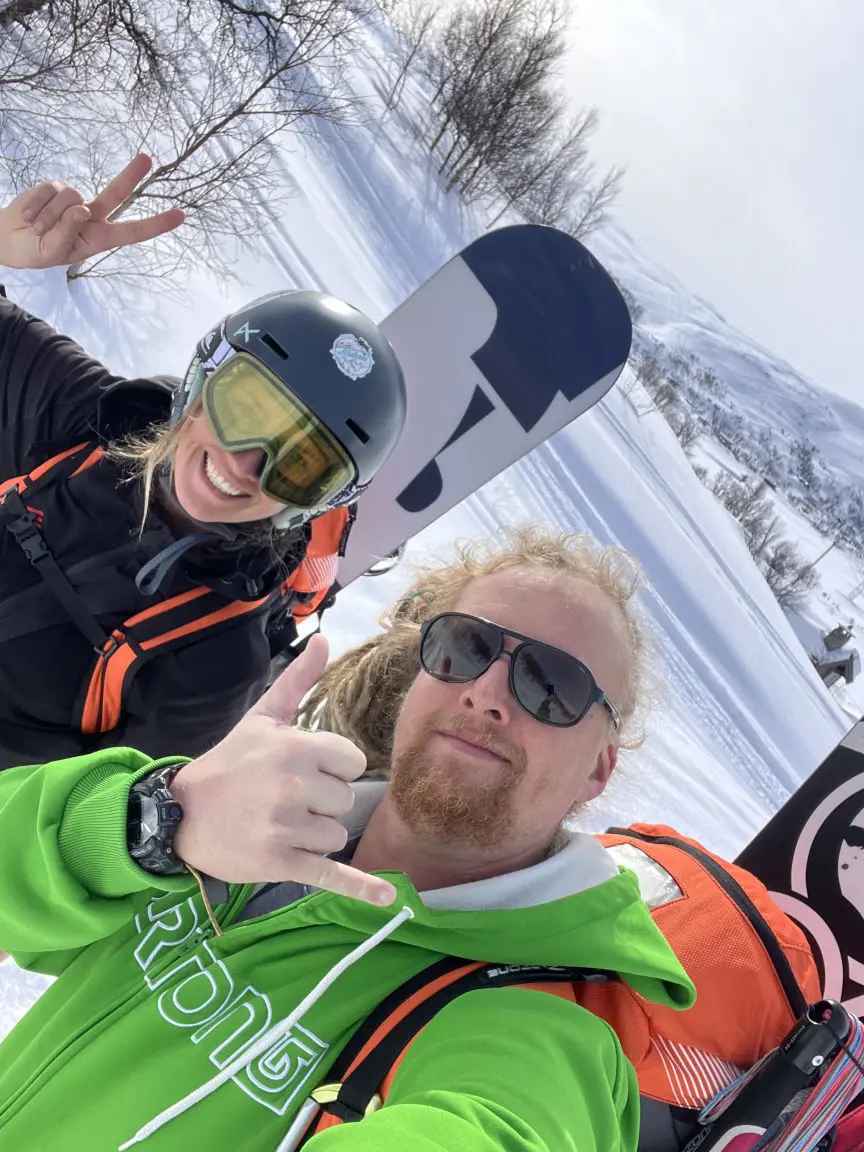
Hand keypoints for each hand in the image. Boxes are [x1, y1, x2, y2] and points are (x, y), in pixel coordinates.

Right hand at [0, 154, 183, 270]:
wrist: (10, 240)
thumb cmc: (36, 251)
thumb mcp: (54, 251)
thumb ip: (69, 232)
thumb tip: (83, 209)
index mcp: (100, 238)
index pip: (133, 231)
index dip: (156, 224)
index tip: (180, 215)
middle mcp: (91, 216)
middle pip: (116, 193)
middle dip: (131, 175)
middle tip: (147, 158)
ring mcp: (73, 200)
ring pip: (71, 198)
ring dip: (49, 216)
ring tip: (37, 228)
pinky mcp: (54, 188)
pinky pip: (49, 191)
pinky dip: (36, 206)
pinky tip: (29, 217)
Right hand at [172, 634, 396, 906]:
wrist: (180, 814)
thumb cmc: (229, 763)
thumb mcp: (262, 718)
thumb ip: (298, 680)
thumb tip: (324, 638)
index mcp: (295, 748)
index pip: (352, 763)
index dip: (334, 769)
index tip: (305, 770)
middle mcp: (293, 787)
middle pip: (345, 802)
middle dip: (322, 803)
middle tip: (284, 799)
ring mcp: (286, 828)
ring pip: (336, 835)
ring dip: (316, 835)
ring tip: (279, 824)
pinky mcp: (280, 865)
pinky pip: (331, 876)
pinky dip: (360, 889)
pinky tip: (387, 899)